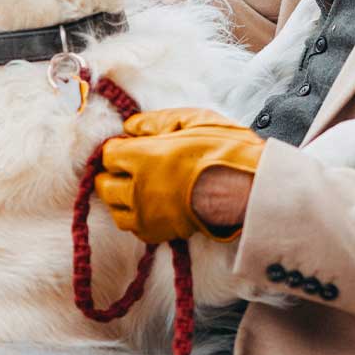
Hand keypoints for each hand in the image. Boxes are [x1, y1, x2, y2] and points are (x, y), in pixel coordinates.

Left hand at [95, 108, 263, 244]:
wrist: (249, 189)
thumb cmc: (225, 151)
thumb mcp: (192, 120)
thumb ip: (156, 121)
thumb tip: (132, 126)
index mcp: (142, 157)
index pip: (108, 154)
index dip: (118, 148)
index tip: (129, 145)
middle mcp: (137, 188)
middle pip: (105, 184)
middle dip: (112, 174)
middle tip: (127, 167)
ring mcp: (148, 214)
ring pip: (115, 210)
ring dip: (119, 198)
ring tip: (134, 188)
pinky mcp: (161, 233)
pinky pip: (134, 229)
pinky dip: (135, 218)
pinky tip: (148, 207)